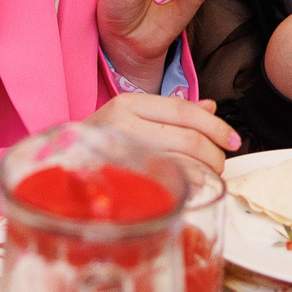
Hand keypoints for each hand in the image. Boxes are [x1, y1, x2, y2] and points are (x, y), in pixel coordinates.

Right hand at [87, 91, 236, 191]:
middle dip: (214, 154)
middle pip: (188, 139)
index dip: (215, 126)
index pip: (184, 111)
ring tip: (209, 176)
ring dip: (205, 173)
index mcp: (129, 104)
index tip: (233, 139)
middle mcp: (123, 125)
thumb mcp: (132, 116)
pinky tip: (192, 188)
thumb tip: (211, 108)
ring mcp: (120, 155)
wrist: (58, 164)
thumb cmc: (100, 142)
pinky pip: (166, 185)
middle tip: (220, 163)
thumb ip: (172, 112)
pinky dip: (187, 187)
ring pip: (181, 163)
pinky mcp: (121, 182)